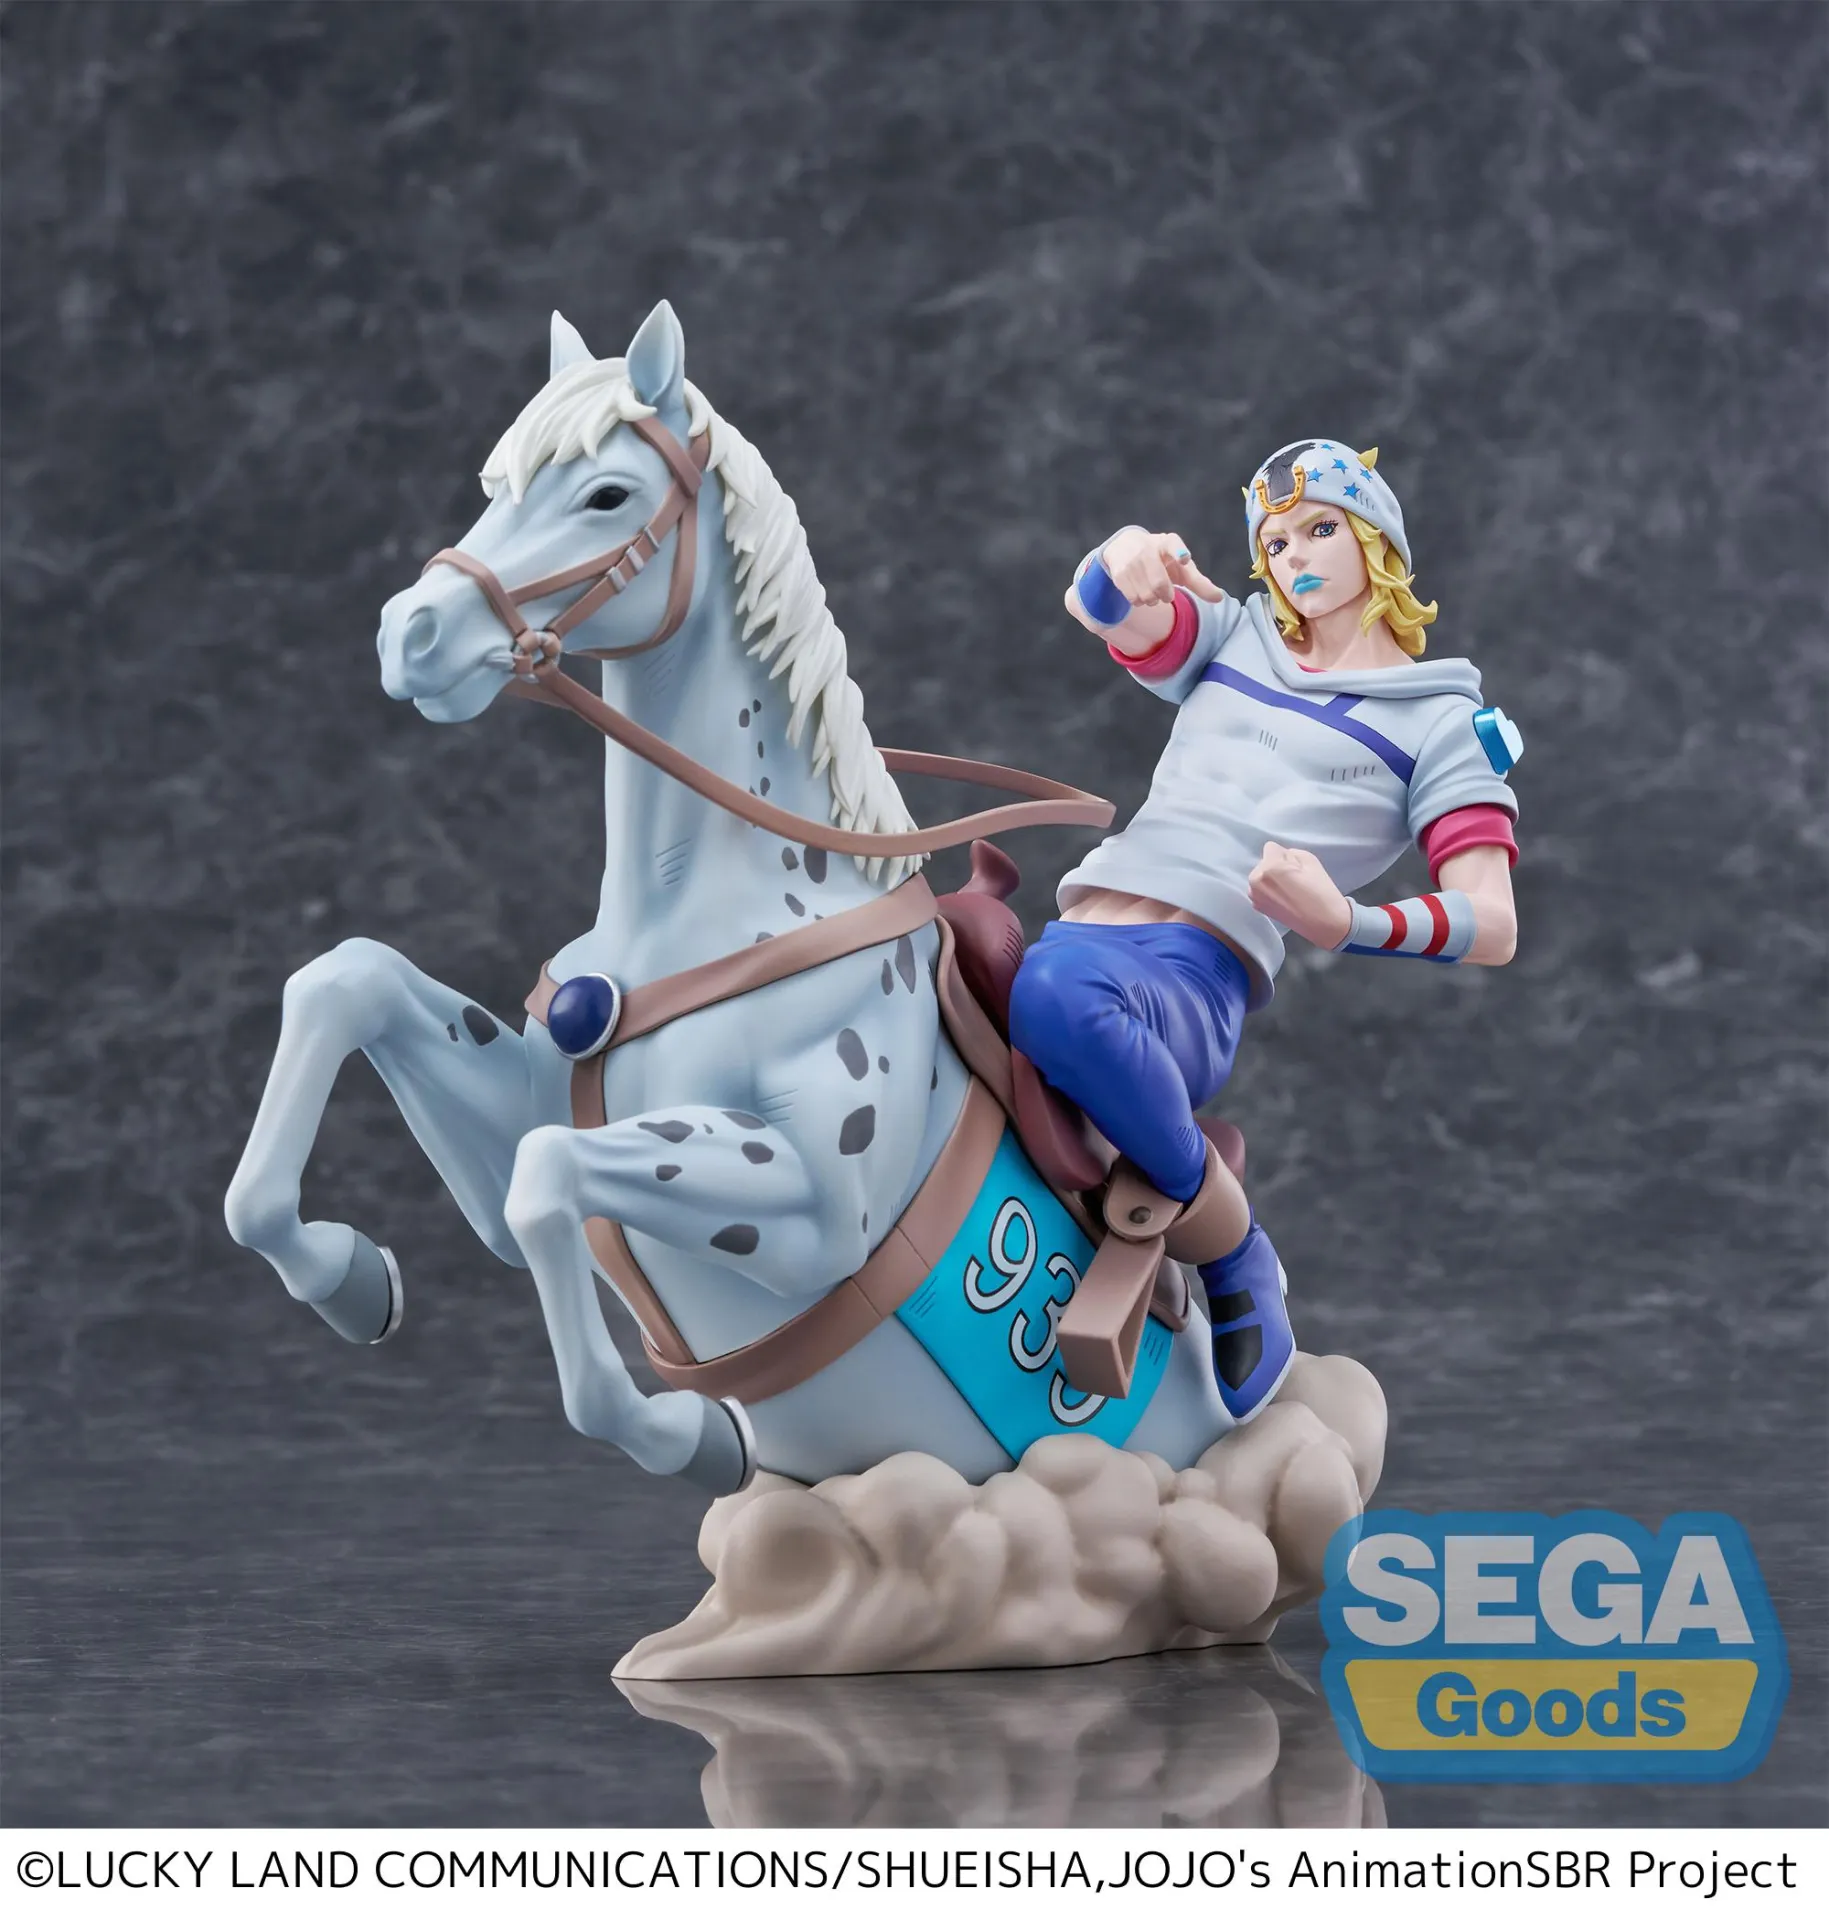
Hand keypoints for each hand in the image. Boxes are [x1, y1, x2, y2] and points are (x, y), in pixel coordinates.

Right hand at [1100, 528, 1225, 607]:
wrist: (1125, 547)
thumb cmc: (1161, 560)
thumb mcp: (1181, 567)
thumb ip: (1199, 583)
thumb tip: (1219, 598)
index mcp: (1169, 543)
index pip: (1174, 545)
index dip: (1179, 552)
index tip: (1185, 558)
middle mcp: (1148, 548)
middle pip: (1160, 585)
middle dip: (1166, 595)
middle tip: (1166, 593)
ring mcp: (1131, 560)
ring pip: (1147, 595)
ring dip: (1153, 600)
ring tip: (1152, 591)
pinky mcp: (1118, 573)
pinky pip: (1134, 599)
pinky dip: (1140, 601)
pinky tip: (1140, 591)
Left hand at [1247, 842, 1351, 947]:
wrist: (1324, 923)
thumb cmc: (1321, 891)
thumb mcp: (1310, 860)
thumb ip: (1290, 852)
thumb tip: (1280, 856)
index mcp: (1269, 868)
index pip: (1271, 847)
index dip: (1285, 855)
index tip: (1296, 867)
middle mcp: (1256, 881)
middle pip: (1264, 862)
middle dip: (1277, 866)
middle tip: (1295, 879)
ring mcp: (1254, 896)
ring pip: (1261, 876)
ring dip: (1272, 878)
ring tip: (1290, 890)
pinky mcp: (1257, 907)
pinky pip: (1261, 889)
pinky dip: (1270, 890)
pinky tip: (1285, 899)